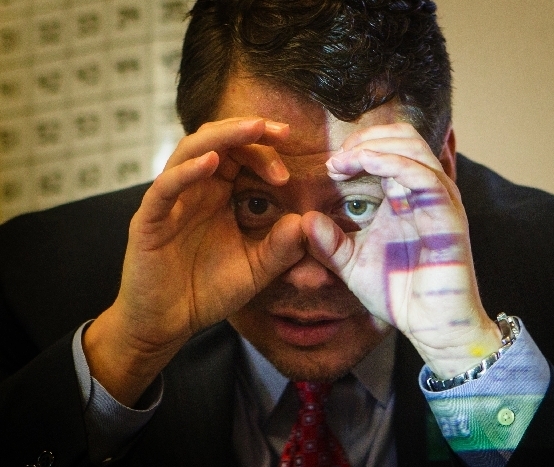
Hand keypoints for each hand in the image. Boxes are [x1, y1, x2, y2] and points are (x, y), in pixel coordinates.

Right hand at [84, 118, 305, 404]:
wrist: (168, 324)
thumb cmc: (208, 291)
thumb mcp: (255, 270)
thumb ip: (281, 248)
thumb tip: (307, 222)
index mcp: (218, 196)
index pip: (241, 156)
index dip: (266, 151)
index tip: (291, 162)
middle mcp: (195, 190)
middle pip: (217, 142)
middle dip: (249, 132)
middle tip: (281, 131)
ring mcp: (170, 202)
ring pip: (190, 152)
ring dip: (222, 137)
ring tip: (252, 128)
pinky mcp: (149, 220)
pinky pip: (165, 188)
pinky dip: (186, 171)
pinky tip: (211, 163)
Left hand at [301, 123, 500, 377]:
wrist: (429, 325)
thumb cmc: (399, 292)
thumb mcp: (353, 264)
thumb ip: (330, 243)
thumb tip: (306, 220)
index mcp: (406, 198)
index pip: (390, 148)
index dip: (359, 146)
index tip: (332, 166)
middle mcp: (425, 193)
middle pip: (405, 137)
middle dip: (367, 137)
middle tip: (339, 158)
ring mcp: (439, 201)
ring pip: (415, 147)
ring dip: (376, 145)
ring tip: (345, 161)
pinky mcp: (448, 217)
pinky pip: (425, 176)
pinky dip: (393, 163)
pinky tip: (366, 164)